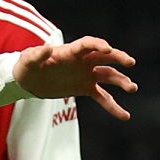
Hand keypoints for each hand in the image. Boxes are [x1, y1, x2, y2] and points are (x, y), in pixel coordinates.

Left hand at [14, 36, 136, 119]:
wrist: (27, 81)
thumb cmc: (27, 65)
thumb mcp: (28, 60)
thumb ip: (36, 55)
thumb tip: (46, 49)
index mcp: (70, 51)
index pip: (88, 44)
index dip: (98, 45)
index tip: (108, 49)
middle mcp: (82, 61)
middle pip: (105, 57)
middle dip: (118, 58)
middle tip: (130, 62)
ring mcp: (86, 75)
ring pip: (108, 76)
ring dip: (121, 81)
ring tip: (133, 88)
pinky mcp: (85, 88)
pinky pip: (103, 97)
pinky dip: (113, 106)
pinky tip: (124, 115)